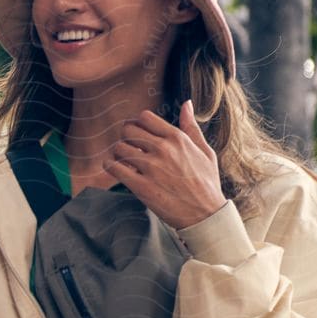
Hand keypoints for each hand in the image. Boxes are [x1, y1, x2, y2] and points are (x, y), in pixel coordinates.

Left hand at [103, 101, 225, 230]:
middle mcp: (163, 149)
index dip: (137, 123)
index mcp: (177, 138)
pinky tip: (114, 168)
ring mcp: (151, 168)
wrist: (205, 213)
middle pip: (128, 130)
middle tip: (127, 145)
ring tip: (123, 160)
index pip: (145, 117)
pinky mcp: (141, 186)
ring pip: (120, 148)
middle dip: (125, 136)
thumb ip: (192, 127)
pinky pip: (115, 168)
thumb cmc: (206, 182)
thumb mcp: (205, 151)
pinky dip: (110, 166)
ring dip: (118, 153)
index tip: (137, 132)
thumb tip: (186, 104)